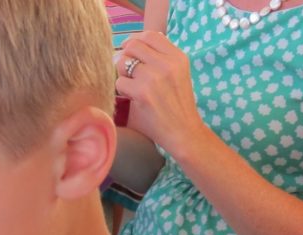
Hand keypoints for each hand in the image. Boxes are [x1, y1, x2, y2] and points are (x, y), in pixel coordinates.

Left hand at [114, 32, 208, 157]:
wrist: (183, 131)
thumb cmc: (177, 105)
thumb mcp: (177, 74)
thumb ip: (161, 58)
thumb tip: (132, 45)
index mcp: (178, 56)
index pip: (150, 35)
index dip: (135, 41)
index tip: (129, 51)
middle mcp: (167, 63)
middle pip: (133, 46)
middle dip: (125, 57)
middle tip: (126, 72)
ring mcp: (155, 77)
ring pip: (123, 63)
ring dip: (122, 74)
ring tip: (131, 86)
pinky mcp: (142, 92)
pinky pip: (119, 82)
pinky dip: (121, 91)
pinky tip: (131, 98)